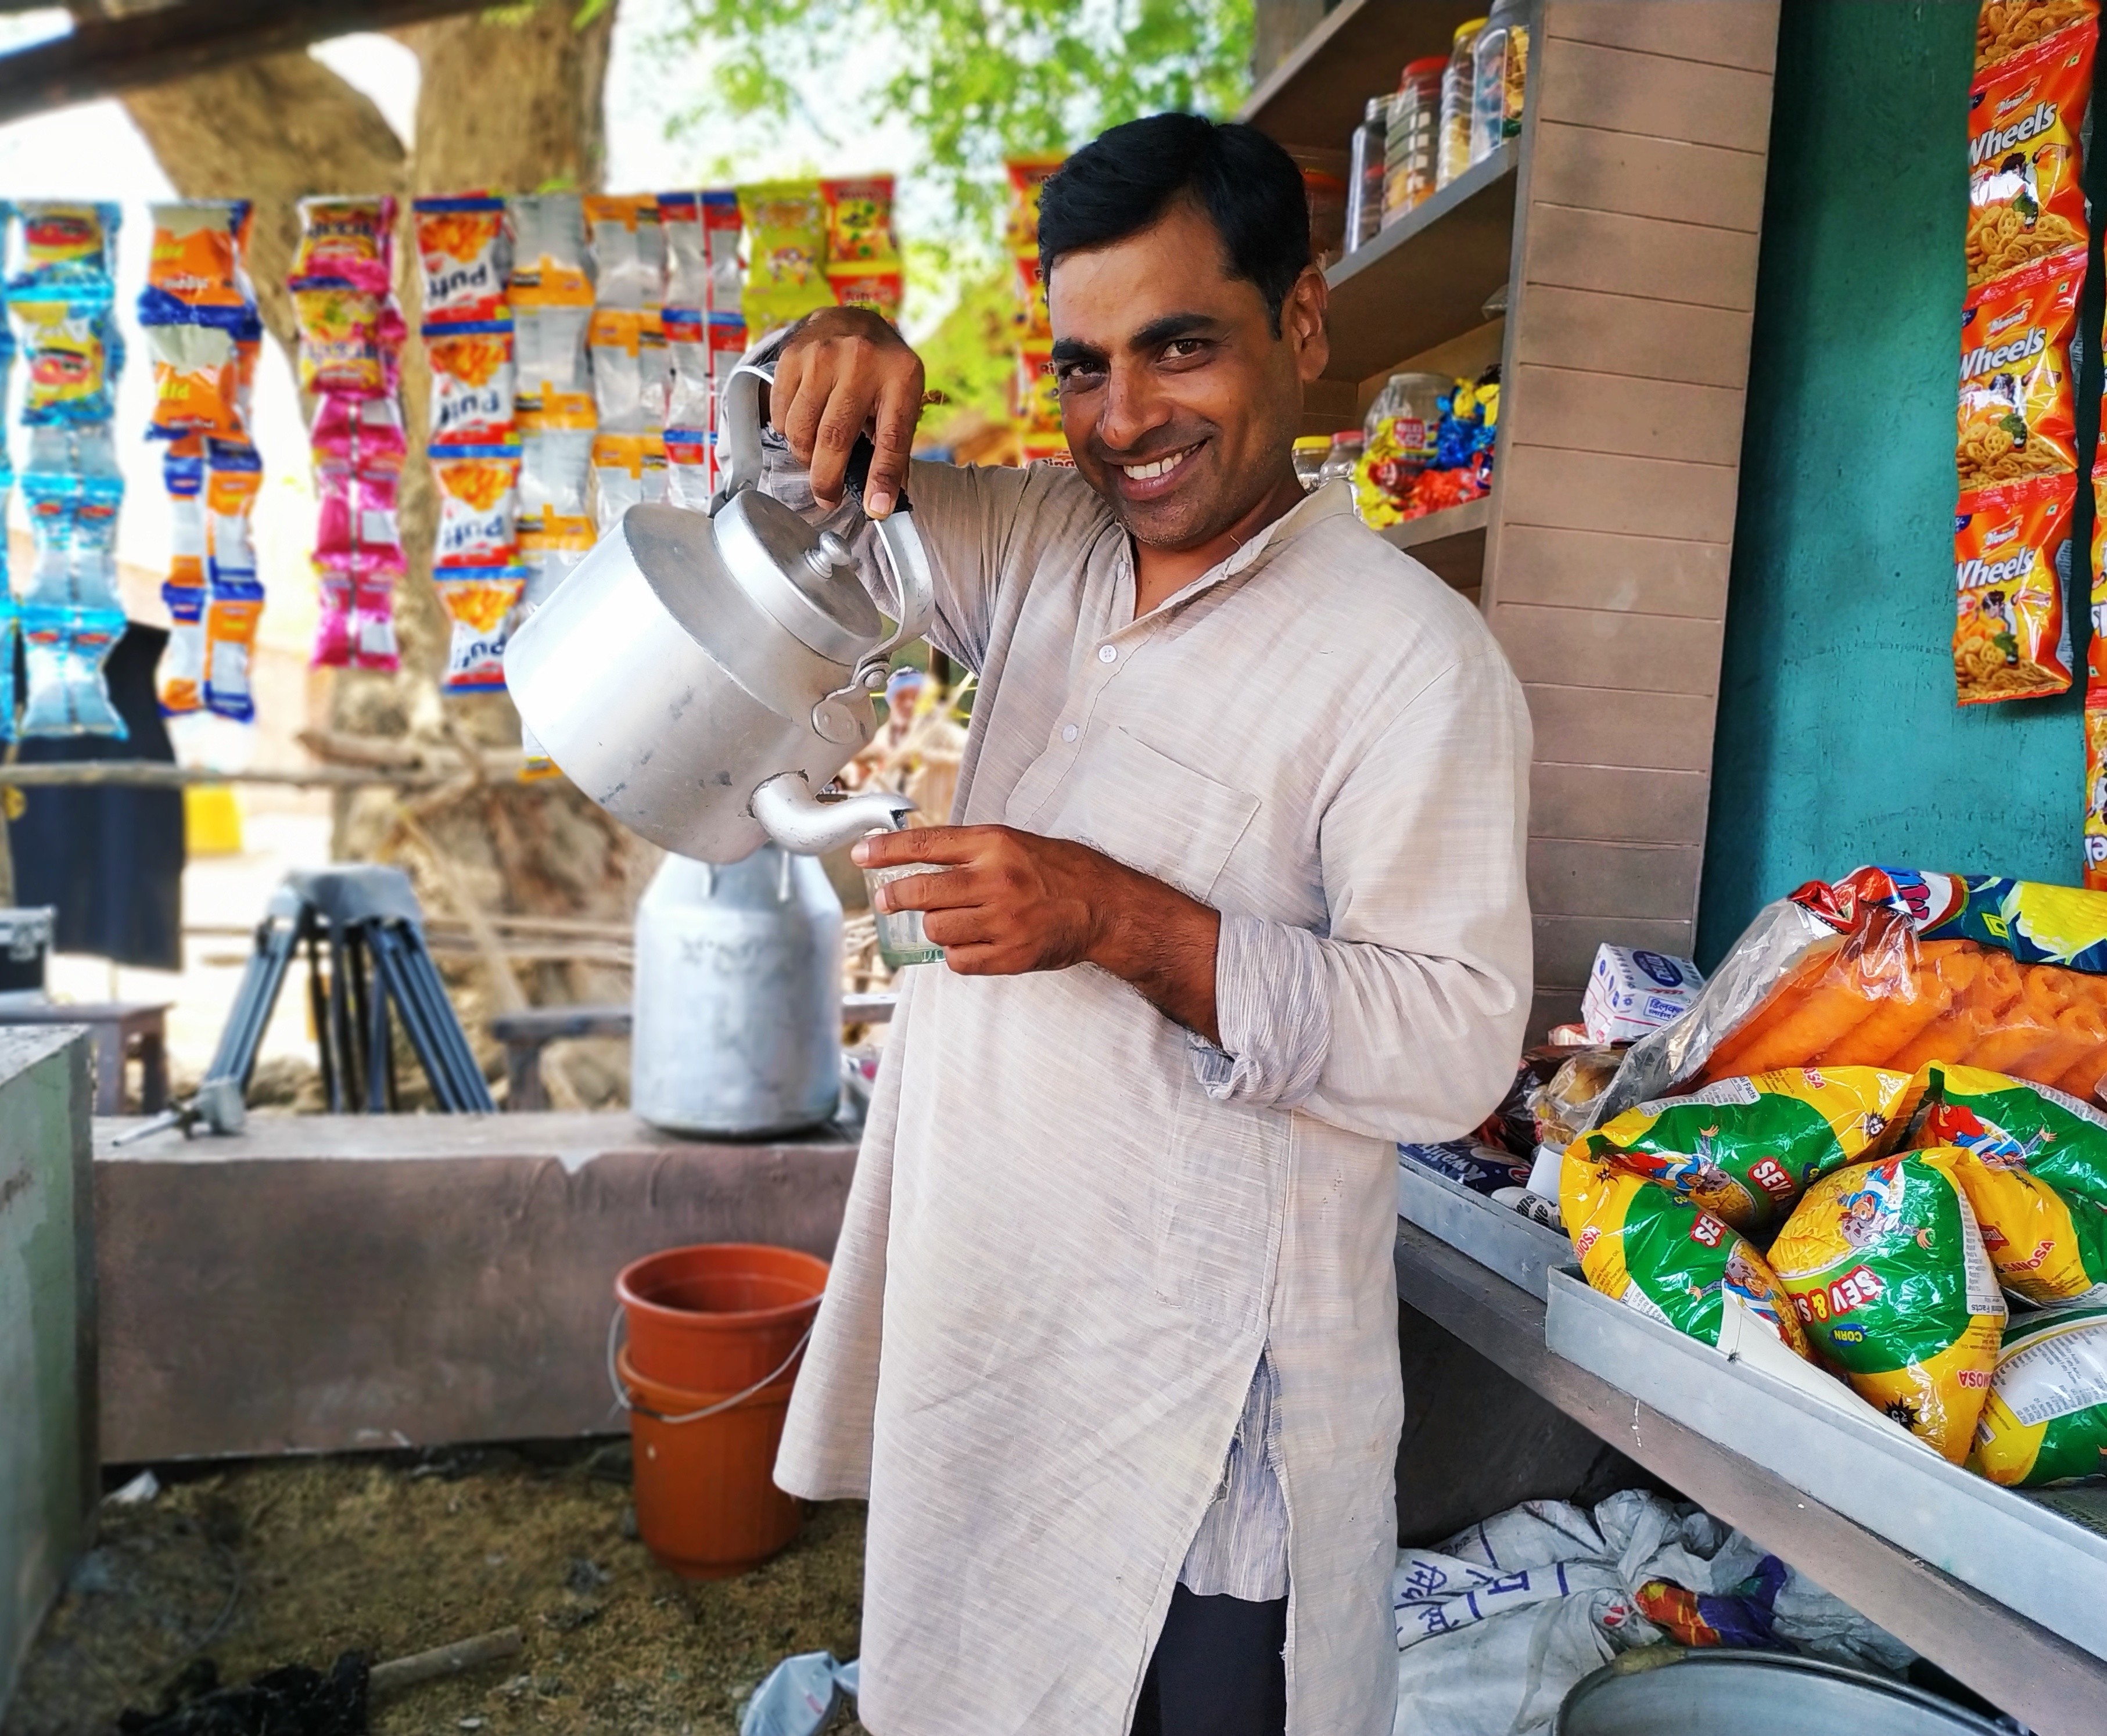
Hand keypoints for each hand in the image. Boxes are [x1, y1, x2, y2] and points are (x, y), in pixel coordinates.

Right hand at [770, 307, 924, 515]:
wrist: (849, 318)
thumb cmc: (880, 370)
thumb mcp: (902, 398)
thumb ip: (895, 445)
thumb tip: (883, 501)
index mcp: (900, 375)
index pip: (891, 436)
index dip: (882, 477)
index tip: (877, 510)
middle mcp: (860, 360)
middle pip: (835, 438)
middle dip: (827, 480)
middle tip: (828, 498)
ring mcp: (822, 355)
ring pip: (801, 431)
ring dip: (805, 457)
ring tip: (816, 455)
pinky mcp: (792, 356)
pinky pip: (781, 415)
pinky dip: (789, 433)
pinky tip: (804, 424)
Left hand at [852, 825, 1221, 1040]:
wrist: (1105, 907)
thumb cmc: (1060, 871)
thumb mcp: (1015, 843)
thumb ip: (970, 850)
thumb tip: (917, 857)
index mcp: (995, 844)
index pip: (926, 844)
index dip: (886, 851)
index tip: (861, 856)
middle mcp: (996, 879)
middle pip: (920, 892)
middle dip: (895, 897)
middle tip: (888, 901)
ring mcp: (1003, 920)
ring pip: (936, 929)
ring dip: (936, 928)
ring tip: (955, 921)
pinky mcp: (1010, 954)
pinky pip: (959, 960)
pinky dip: (958, 954)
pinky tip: (973, 943)